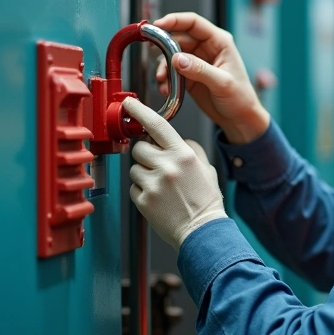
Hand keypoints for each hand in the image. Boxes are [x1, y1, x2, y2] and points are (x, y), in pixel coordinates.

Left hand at [122, 97, 227, 250]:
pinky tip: (158, 198)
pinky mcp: (143, 200)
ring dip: (144, 174)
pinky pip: (133, 187)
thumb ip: (189, 149)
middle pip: (139, 148)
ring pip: (134, 168)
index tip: (128, 104)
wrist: (202, 231)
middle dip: (145, 155)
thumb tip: (175, 140)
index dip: (139, 111)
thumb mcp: (205, 167)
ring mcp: (153, 184)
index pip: (157, 125)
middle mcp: (166, 166)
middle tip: (158, 166)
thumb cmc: (205, 200)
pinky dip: (142, 191)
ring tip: (161, 186)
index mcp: (182, 155)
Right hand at [152, 12, 270, 143]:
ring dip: (163, 67)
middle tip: (153, 55)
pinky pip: (171, 71)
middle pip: (177, 38)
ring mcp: (196, 61)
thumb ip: (199, 70)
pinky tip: (166, 89)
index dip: (174, 21)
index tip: (158, 25)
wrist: (239, 119)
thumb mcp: (222, 82)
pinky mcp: (189, 75)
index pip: (193, 23)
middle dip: (163, 47)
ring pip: (171, 55)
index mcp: (219, 42)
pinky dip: (166, 79)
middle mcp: (206, 48)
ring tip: (162, 80)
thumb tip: (177, 59)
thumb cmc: (240, 98)